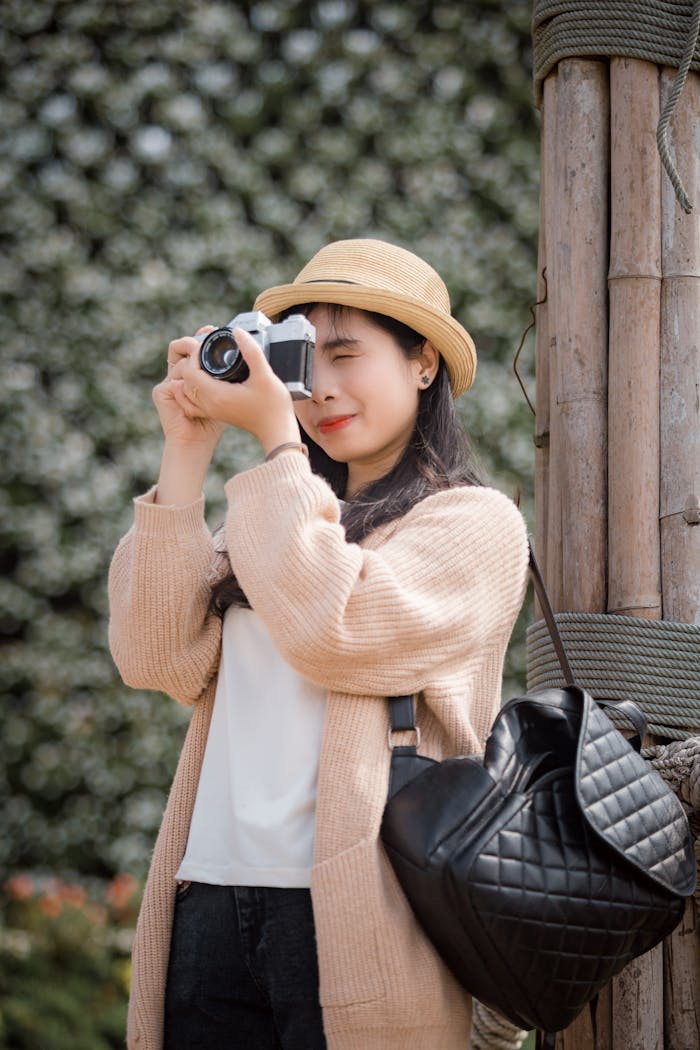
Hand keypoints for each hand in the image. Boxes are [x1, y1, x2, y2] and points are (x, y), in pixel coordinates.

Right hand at [152, 327, 224, 449]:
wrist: (198, 442)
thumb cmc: (212, 422)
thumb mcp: (223, 393)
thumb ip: (224, 376)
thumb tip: (238, 356)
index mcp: (191, 374)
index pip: (191, 349)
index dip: (199, 337)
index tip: (212, 329)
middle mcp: (177, 375)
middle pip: (180, 348)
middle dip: (192, 342)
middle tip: (205, 339)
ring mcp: (168, 383)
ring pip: (179, 361)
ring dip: (192, 361)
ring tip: (203, 363)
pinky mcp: (161, 392)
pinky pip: (174, 377)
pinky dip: (186, 379)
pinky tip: (195, 381)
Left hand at [168, 326, 300, 452]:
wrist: (277, 431)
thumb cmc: (273, 406)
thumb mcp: (265, 375)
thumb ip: (251, 351)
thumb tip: (237, 332)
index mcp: (217, 394)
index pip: (190, 372)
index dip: (194, 356)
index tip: (207, 346)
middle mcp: (210, 404)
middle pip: (185, 380)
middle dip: (190, 363)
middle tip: (204, 351)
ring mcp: (212, 411)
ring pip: (186, 392)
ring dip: (189, 376)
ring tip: (202, 363)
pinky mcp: (216, 414)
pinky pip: (191, 403)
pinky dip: (190, 391)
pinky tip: (201, 381)